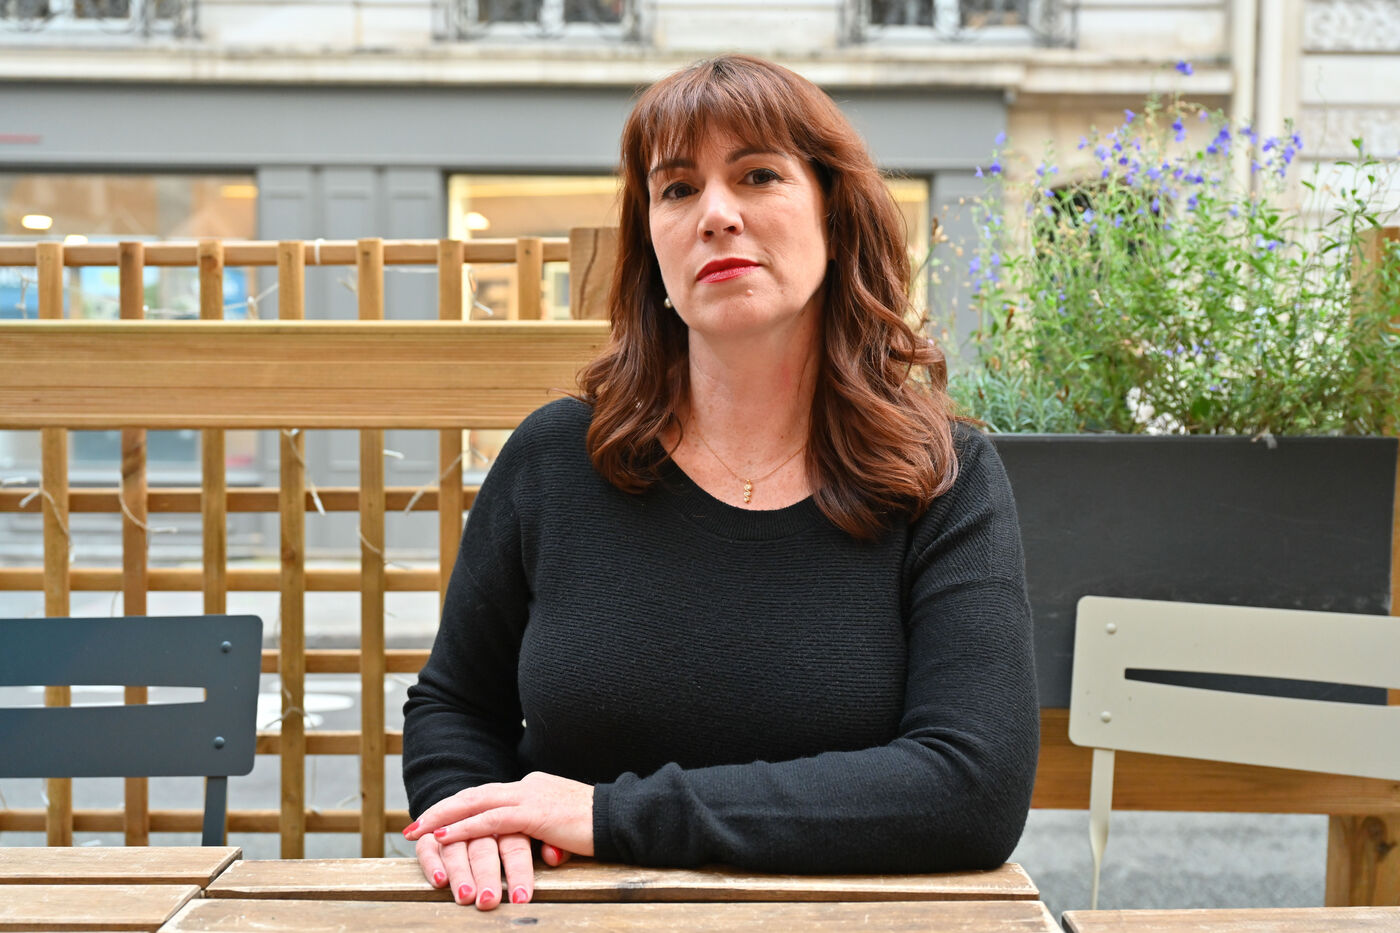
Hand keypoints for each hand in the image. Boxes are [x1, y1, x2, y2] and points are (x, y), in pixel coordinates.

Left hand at [405, 772, 592, 906]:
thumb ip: (545, 832)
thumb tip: (541, 850)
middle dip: (441, 810)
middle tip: (414, 826)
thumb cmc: (598, 826)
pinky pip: (491, 819)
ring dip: (443, 818)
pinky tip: (445, 836)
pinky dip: (465, 827)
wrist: (621, 818)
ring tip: (419, 831)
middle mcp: (526, 786)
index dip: (459, 807)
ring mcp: (529, 797)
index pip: (487, 794)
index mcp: (532, 787)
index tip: (436, 820)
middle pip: (473, 794)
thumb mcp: (564, 826)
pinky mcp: (535, 813)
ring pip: (475, 803)